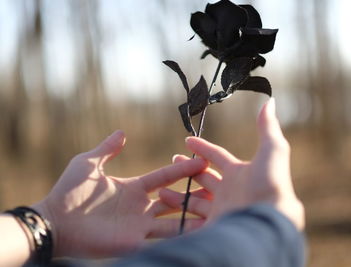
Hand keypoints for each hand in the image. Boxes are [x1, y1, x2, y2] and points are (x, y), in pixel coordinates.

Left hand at [33, 130, 207, 257]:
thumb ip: (107, 149)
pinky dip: (182, 235)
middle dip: (195, 192)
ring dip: (194, 214)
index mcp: (134, 188)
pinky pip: (164, 237)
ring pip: (175, 219)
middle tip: (217, 185)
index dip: (182, 169)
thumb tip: (122, 132)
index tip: (201, 159)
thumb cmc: (69, 193)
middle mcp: (142, 207)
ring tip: (217, 209)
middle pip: (175, 198)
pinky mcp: (136, 240)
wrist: (56, 221)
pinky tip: (200, 232)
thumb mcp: (88, 163)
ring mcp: (140, 225)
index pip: (165, 177)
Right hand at [159, 98, 304, 230]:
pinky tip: (164, 211)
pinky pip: (191, 220)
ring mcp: (220, 210)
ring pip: (194, 200)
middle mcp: (229, 192)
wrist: (268, 223)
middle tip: (172, 160)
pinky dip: (178, 215)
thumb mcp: (272, 151)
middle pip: (204, 178)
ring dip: (178, 195)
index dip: (203, 148)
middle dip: (188, 169)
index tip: (187, 140)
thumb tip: (270, 102)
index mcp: (240, 173)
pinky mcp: (212, 227)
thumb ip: (268, 128)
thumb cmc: (270, 185)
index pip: (218, 157)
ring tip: (159, 190)